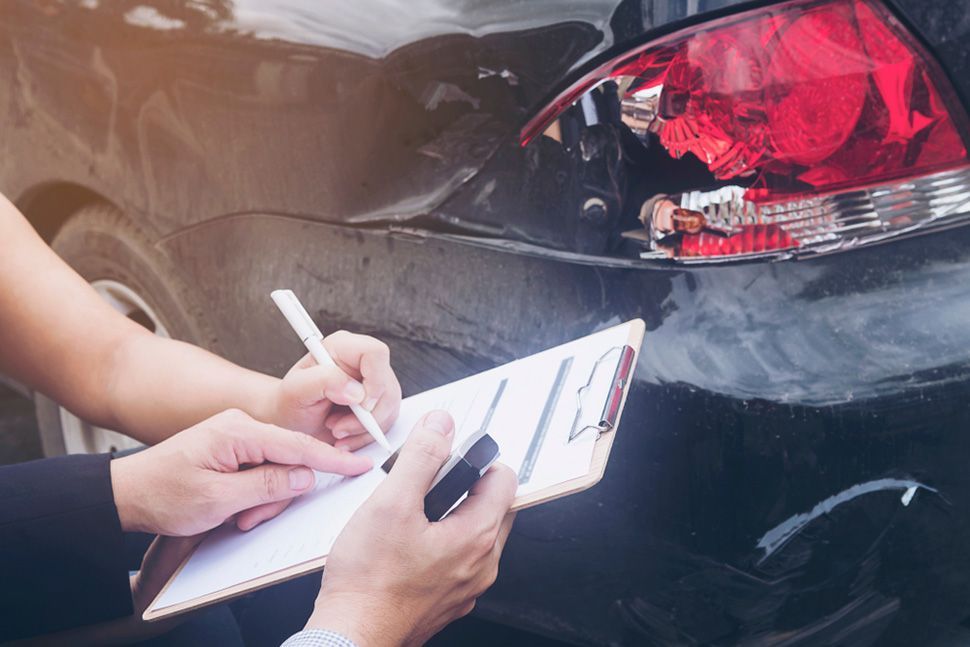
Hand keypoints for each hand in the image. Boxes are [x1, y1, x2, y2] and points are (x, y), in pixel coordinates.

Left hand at [110, 408, 372, 534]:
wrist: (126, 494)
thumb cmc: (163, 494)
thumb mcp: (218, 499)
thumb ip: (268, 485)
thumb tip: (306, 476)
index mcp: (239, 431)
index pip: (298, 444)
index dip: (332, 459)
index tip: (359, 464)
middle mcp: (242, 427)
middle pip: (289, 460)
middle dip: (277, 494)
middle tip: (248, 518)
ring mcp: (238, 437)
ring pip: (276, 469)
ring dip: (262, 498)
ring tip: (233, 516)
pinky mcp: (234, 449)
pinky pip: (262, 471)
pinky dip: (255, 493)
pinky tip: (234, 508)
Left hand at [262, 331, 401, 449]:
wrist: (291, 422)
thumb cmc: (290, 403)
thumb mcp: (296, 391)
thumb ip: (323, 381)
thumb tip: (356, 391)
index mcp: (342, 348)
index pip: (375, 353)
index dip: (375, 379)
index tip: (361, 405)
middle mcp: (362, 362)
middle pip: (387, 386)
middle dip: (366, 417)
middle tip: (337, 428)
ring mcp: (373, 383)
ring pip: (390, 407)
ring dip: (364, 429)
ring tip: (336, 432)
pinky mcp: (378, 402)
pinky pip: (387, 421)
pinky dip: (367, 436)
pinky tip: (346, 437)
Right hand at [305, 411, 517, 646]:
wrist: (352, 633)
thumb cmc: (369, 580)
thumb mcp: (392, 502)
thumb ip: (422, 458)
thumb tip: (441, 426)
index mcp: (477, 537)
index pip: (505, 480)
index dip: (478, 460)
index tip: (450, 459)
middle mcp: (481, 564)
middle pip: (492, 507)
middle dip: (465, 487)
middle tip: (427, 485)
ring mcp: (466, 586)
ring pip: (474, 534)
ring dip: (452, 515)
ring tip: (413, 513)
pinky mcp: (448, 599)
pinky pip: (458, 560)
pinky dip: (441, 544)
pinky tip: (408, 544)